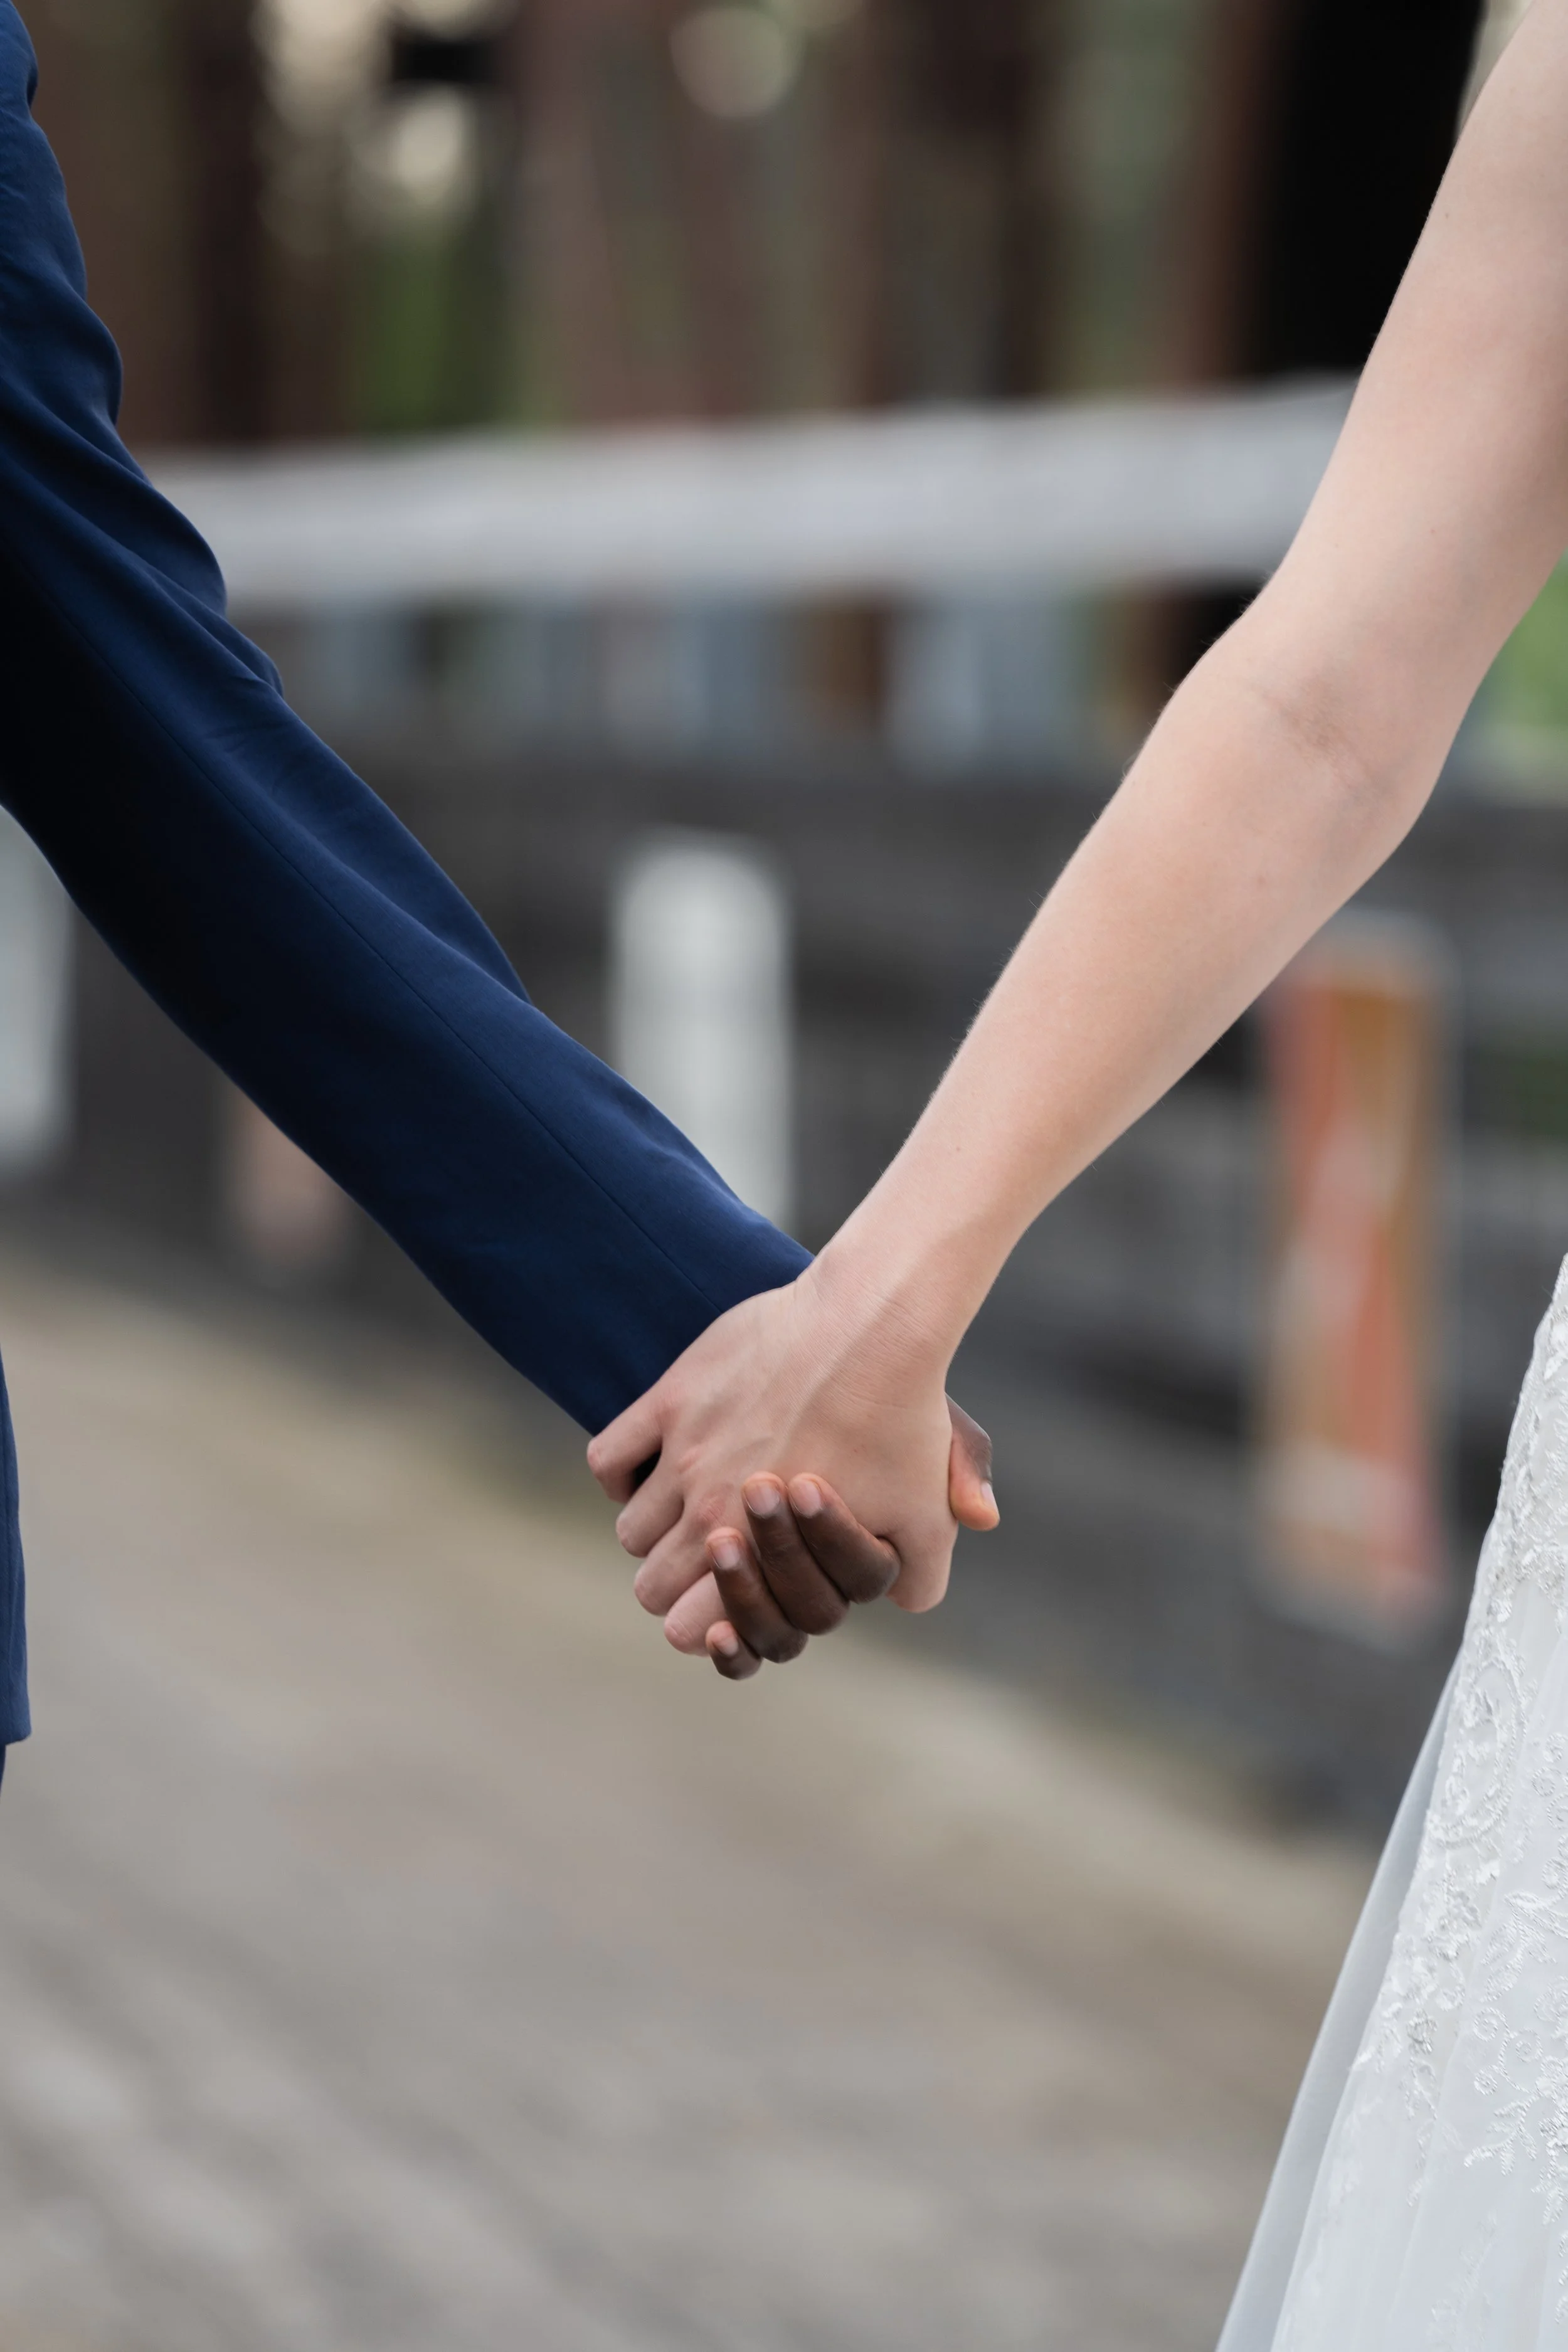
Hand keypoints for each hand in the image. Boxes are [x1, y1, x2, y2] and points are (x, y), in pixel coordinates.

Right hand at [587, 1258, 997, 1648]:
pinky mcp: (672, 1398)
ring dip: (656, 1529)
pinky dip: (624, 1473)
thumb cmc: (902, 1421)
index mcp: (762, 1555)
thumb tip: (906, 1604)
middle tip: (720, 1555)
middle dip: (679, 1584)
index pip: (689, 1629)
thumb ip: (919, 1580)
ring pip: (632, 1530)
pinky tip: (658, 1466)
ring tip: (698, 1504)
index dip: (705, 1625)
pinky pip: (609, 1458)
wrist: (872, 1323)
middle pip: (651, 1587)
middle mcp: (709, 1512)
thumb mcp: (926, 1517)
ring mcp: (684, 1455)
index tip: (724, 1602)